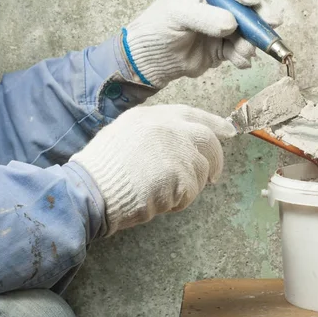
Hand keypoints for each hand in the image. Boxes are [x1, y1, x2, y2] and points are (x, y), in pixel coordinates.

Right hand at [70, 105, 235, 235]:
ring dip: (189, 186)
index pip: (192, 114)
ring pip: (201, 169)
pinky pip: (191, 191)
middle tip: (214, 177)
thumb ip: (152, 133)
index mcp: (152, 115)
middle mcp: (167, 127)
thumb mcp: (122, 135)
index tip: (228, 131)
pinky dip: (179, 201)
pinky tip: (157, 202)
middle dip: (215, 159)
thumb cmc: (99, 170)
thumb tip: (179, 143)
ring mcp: (175, 149)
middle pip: (207, 139)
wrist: (89, 191)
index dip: (213, 123)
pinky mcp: (179, 174)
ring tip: (163, 194)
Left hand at [123, 0, 281, 87]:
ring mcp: (221, 30)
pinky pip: (240, 52)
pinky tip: (240, 62)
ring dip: (251, 42)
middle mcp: (216, 7)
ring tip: (244, 52)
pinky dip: (243, 58)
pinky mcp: (222, 50)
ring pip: (247, 32)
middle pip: (246, 7)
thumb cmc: (157, 29)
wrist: (149, 61)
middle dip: (259, 17)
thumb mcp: (178, 15)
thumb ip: (205, 17)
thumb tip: (232, 23)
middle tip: (272, 24)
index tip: (249, 1)